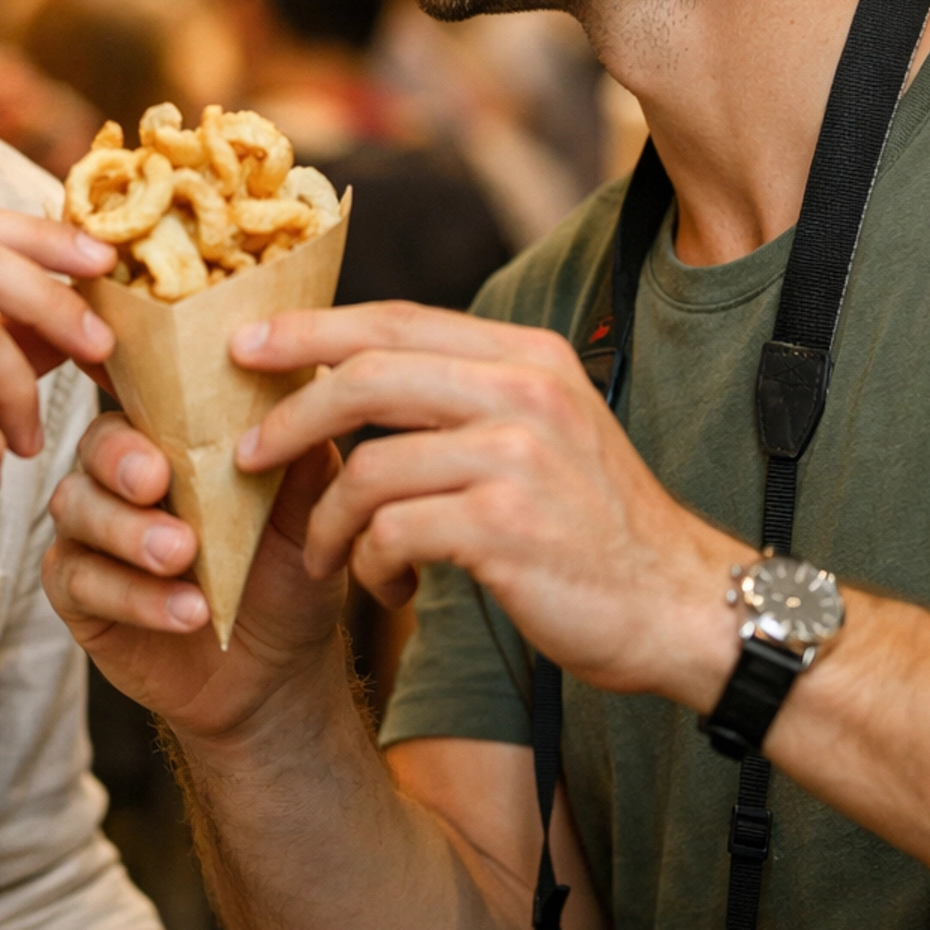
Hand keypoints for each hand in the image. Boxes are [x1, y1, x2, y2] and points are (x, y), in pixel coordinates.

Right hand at [43, 412, 343, 743]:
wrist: (279, 670)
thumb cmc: (286, 574)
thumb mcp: (308, 516)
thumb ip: (302, 458)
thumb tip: (317, 388)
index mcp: (172, 438)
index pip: (141, 392)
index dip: (135, 381)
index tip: (159, 389)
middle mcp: (121, 475)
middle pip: (96, 443)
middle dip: (122, 459)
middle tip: (156, 482)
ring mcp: (93, 532)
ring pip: (76, 507)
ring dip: (127, 530)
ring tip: (181, 556)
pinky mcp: (79, 592)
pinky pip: (78, 580)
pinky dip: (133, 595)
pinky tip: (185, 611)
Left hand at [230, 302, 738, 712]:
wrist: (686, 608)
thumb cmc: (598, 529)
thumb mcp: (546, 431)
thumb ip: (467, 397)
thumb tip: (353, 379)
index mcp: (528, 356)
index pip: (397, 320)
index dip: (311, 328)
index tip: (245, 343)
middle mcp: (524, 391)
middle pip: (367, 375)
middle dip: (289, 413)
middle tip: (242, 451)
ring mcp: (517, 457)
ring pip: (367, 468)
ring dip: (326, 522)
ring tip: (324, 557)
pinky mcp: (505, 527)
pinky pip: (391, 534)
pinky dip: (370, 567)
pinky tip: (389, 589)